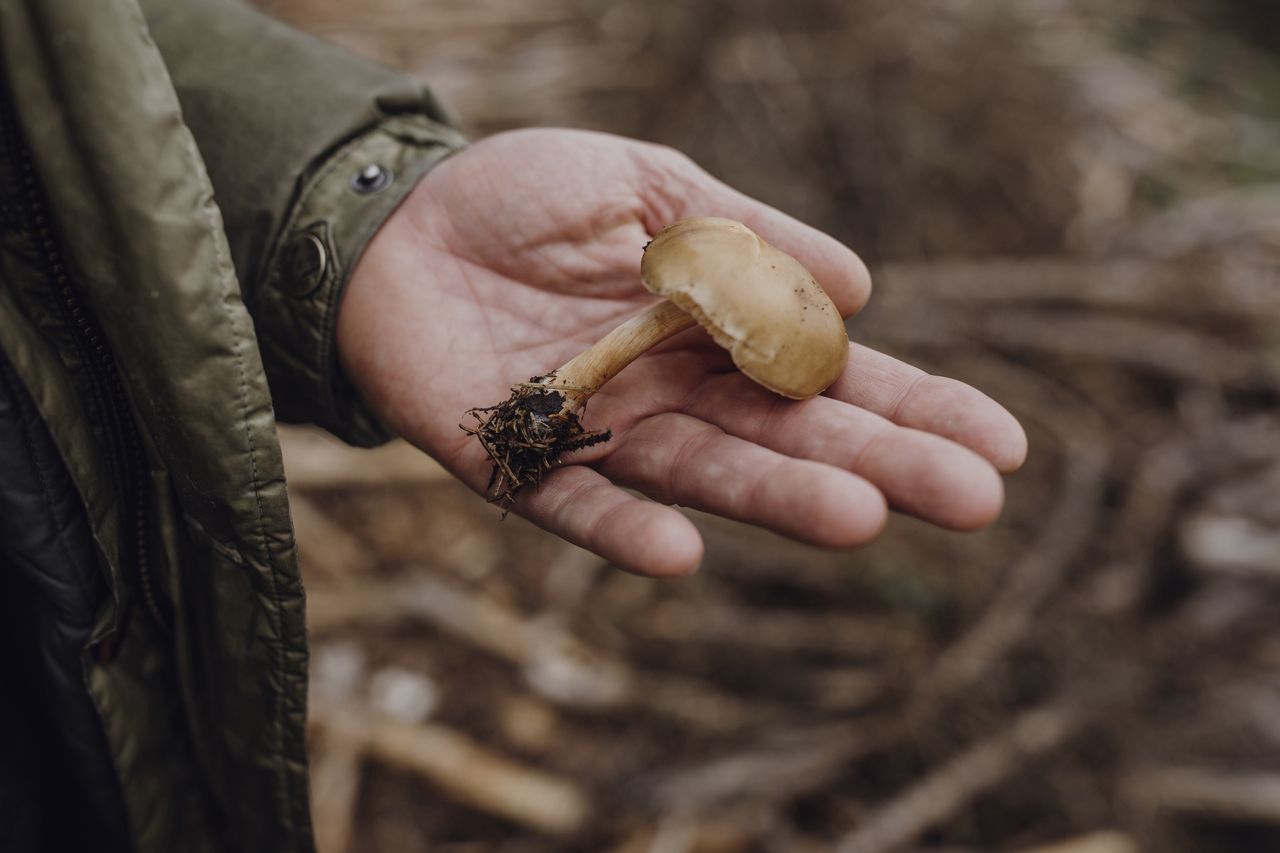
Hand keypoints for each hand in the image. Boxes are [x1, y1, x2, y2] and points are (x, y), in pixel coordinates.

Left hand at [337, 128, 1026, 576]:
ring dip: (779, 500)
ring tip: (862, 518)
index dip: (917, 409)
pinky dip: (624, 529)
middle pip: (792, 438)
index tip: (1003, 444)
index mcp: (719, 332)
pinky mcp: (522, 456)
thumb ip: (747, 235)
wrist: (397, 219)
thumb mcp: (651, 185)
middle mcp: (679, 393)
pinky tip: (680, 553)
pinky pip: (577, 502)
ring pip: (707, 475)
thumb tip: (860, 288)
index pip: (835, 378)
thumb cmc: (524, 196)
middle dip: (884, 464)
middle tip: (977, 501)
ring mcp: (607, 431)